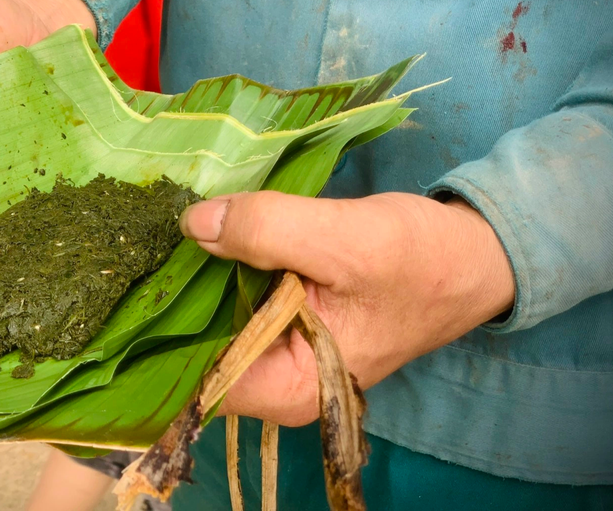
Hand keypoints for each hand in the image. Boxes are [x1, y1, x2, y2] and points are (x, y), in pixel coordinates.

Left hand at [180, 191, 514, 426]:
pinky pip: (235, 299)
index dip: (160, 326)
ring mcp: (279, 352)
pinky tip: (205, 231)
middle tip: (147, 235)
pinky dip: (221, 267)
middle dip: (172, 295)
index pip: (193, 374)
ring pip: (212, 318)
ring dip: (195, 275)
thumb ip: (270, 231)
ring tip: (166, 227)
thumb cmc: (421, 259)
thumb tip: (194, 223)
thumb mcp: (346, 240)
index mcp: (287, 388)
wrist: (473, 255)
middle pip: (195, 346)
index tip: (139, 271)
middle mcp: (275, 382)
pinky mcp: (285, 320)